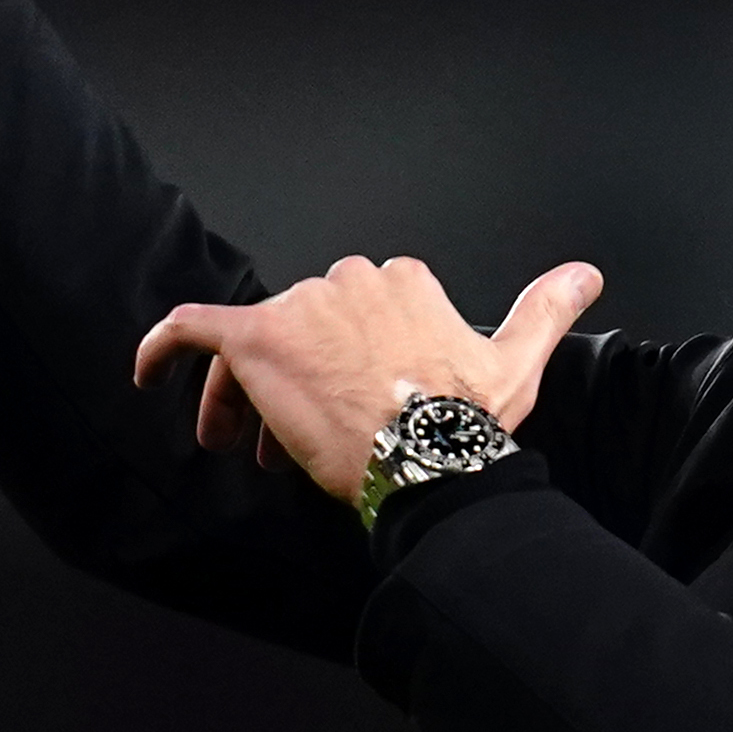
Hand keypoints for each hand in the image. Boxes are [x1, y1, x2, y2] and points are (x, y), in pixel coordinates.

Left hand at [131, 258, 604, 505]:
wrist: (425, 457)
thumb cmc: (467, 419)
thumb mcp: (515, 361)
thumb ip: (544, 309)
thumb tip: (587, 274)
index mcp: (398, 282)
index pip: (352, 311)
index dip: (341, 361)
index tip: (342, 407)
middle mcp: (346, 281)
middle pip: (300, 327)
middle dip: (292, 383)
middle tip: (287, 442)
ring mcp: (298, 308)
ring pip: (253, 343)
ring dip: (244, 393)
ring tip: (244, 446)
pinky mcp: (253, 338)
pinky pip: (191, 327)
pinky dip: (162, 345)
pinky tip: (145, 371)